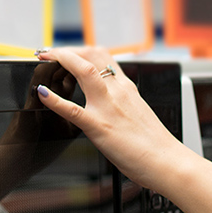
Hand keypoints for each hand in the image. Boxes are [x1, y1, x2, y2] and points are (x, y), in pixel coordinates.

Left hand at [34, 47, 187, 189]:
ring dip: (61, 59)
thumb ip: (124, 104)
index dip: (80, 50)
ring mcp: (109, 107)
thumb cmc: (156, 146)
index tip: (66, 53)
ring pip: (84, 70)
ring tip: (43, 59)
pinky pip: (73, 110)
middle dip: (66, 49)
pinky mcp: (100, 127)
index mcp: (127, 89)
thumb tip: (113, 105)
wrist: (169, 163)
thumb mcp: (139, 113)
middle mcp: (119, 91)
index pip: (103, 56)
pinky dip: (54, 100)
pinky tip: (42, 94)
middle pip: (91, 54)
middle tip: (48, 53)